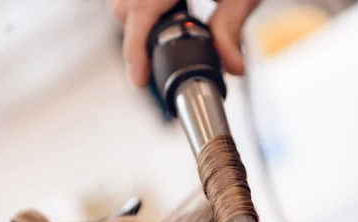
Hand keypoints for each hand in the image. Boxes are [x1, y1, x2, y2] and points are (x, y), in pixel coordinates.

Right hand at [109, 0, 259, 85]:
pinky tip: (164, 12)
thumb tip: (232, 66)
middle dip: (136, 38)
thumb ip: (231, 29)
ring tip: (161, 36)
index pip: (140, 13)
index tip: (138, 78)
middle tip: (151, 64)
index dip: (134, 50)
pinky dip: (141, 5)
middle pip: (125, 7)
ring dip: (136, 19)